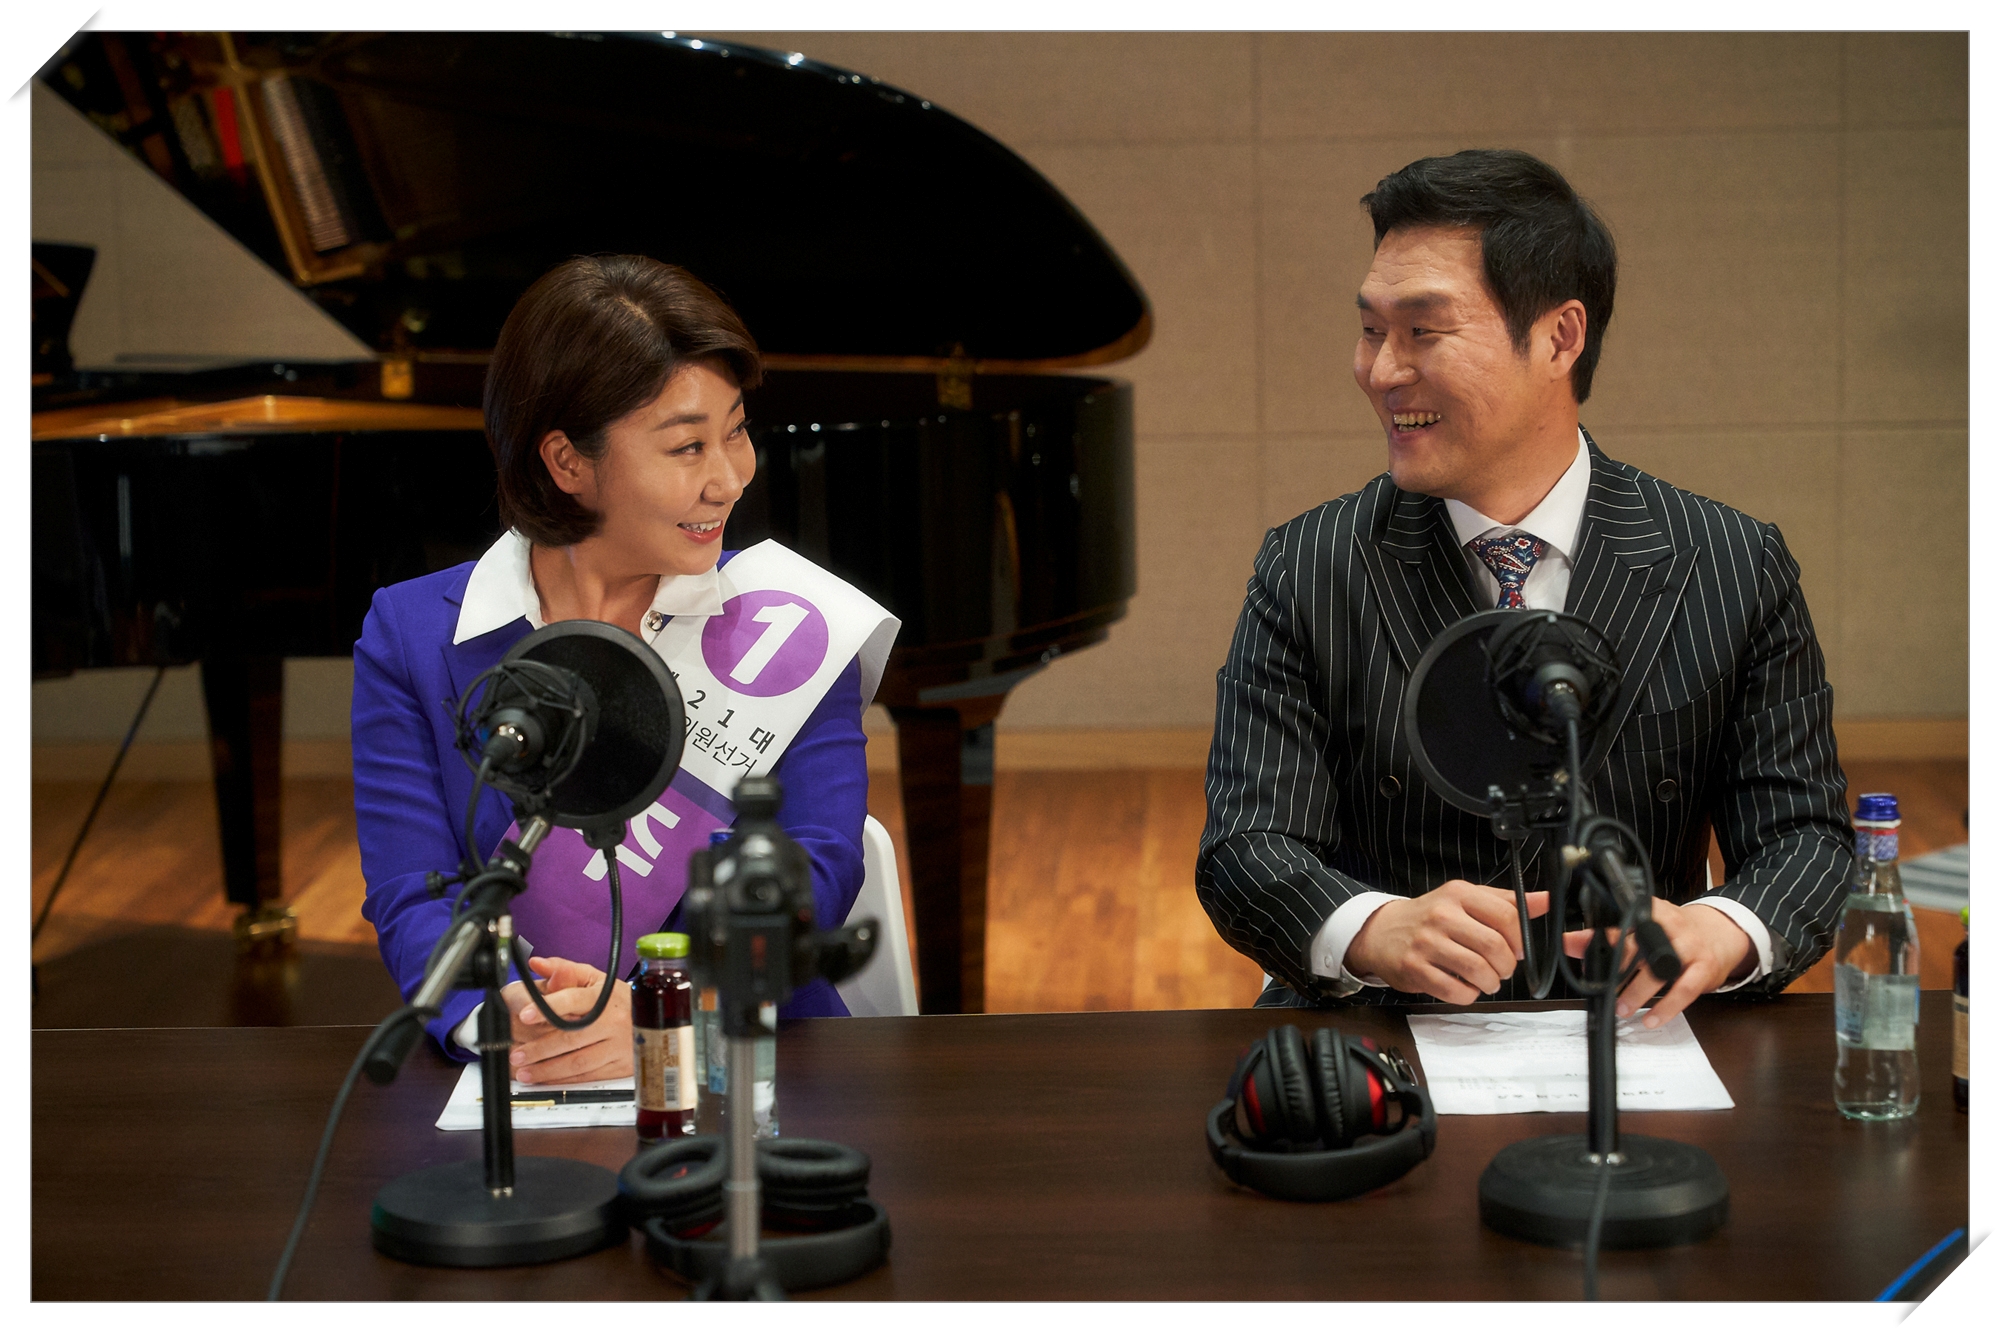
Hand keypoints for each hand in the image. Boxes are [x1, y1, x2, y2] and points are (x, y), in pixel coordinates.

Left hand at [497, 955, 631, 1084]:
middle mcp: (613, 1020)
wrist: (654, 1018)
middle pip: (572, 1037)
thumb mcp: (594, 978)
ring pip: (579, 1061)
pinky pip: (589, 1076)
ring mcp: (619, 1045)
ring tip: (525, 1071)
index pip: (573, 1000)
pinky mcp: (621, 1065)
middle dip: (540, 1048)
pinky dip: (564, 1080)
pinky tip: (547, 1078)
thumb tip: (536, 963)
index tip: (524, 1015)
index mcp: (604, 996)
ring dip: (548, 1069)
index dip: (547, 1007)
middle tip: (517, 1054)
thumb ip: (563, 970)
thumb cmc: (616, 998)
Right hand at [1346, 881, 1550, 1003]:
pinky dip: (1468, 995)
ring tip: (1486, 981)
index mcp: (1459, 894)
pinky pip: (1455, 991)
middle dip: (1506, 966)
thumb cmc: (1431, 917)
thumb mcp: (1466, 900)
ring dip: (1490, 983)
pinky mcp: (1414, 969)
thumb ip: (1506, 901)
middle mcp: (1441, 915)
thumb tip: (1546, 901)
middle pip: (1494, 946)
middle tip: (1502, 969)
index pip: (1507, 916)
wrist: (1382, 932)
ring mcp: (1426, 943)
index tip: (1517, 949)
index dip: (1520, 940)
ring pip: (1477, 971)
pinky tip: (1464, 987)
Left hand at [1562, 898, 1751, 1028]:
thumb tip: (1571, 943)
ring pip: (1659, 970)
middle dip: (1615, 968)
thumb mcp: (1644, 928)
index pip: (1620, 922)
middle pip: (1637, 945)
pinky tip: (1651, 1019)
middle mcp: (1670, 926)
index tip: (1579, 951)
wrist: (1721, 934)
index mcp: (1650, 911)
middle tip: (1599, 987)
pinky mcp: (1704, 969)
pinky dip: (1666, 1008)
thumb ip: (1609, 936)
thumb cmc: (1674, 933)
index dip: (1598, 937)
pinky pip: (1684, 991)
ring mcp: (1689, 947)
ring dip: (1637, 992)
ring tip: (1621, 1008)